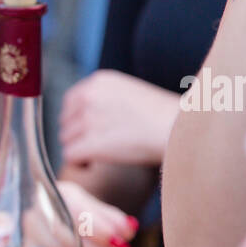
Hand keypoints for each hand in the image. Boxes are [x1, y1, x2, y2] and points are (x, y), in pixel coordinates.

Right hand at [56, 180, 137, 246]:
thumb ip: (111, 218)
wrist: (53, 225)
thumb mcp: (93, 209)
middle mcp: (32, 223)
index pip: (71, 214)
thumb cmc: (77, 217)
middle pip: (65, 242)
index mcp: (49, 199)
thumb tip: (127, 229)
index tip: (120, 240)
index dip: (97, 230)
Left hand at [59, 70, 176, 165]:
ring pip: (66, 140)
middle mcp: (90, 96)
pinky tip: (94, 165)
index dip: (77, 120)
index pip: (70, 103)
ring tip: (101, 154)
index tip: (90, 132)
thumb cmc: (162, 116)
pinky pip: (70, 156)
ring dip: (80, 149)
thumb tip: (83, 118)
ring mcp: (88, 119)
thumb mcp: (129, 93)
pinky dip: (80, 164)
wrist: (180, 130)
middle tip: (99, 145)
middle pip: (65, 123)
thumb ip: (104, 99)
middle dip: (78, 136)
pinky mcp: (90, 142)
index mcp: (99, 81)